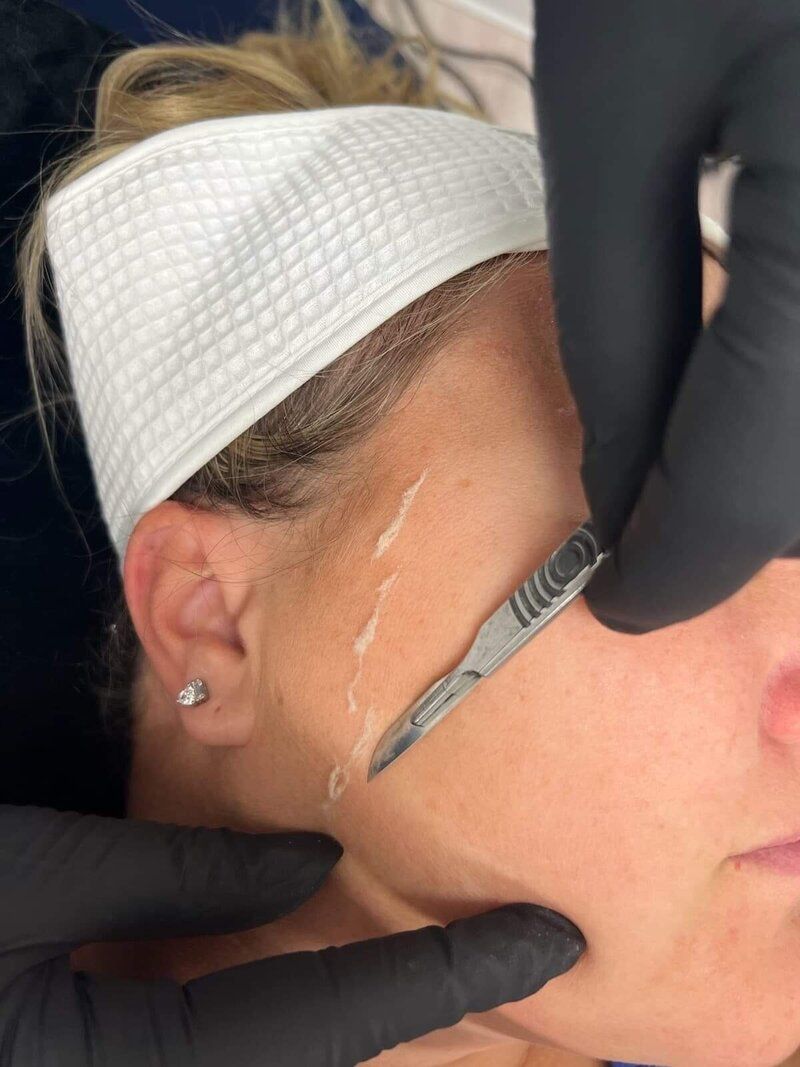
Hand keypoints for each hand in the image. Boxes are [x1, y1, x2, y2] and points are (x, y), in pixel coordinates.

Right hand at [0, 804, 583, 1065]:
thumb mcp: (29, 870)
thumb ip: (179, 881)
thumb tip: (310, 869)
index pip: (320, 1029)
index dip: (445, 981)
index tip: (548, 945)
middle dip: (412, 1023)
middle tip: (512, 963)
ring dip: (345, 1026)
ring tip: (444, 967)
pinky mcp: (91, 1058)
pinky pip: (208, 1057)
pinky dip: (274, 1027)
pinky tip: (303, 972)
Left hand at [533, 0, 799, 633]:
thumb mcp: (620, 102)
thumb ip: (628, 321)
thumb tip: (631, 480)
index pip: (772, 472)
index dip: (692, 560)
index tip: (625, 604)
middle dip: (757, 512)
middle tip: (665, 517)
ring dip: (795, 448)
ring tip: (714, 451)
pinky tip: (774, 344)